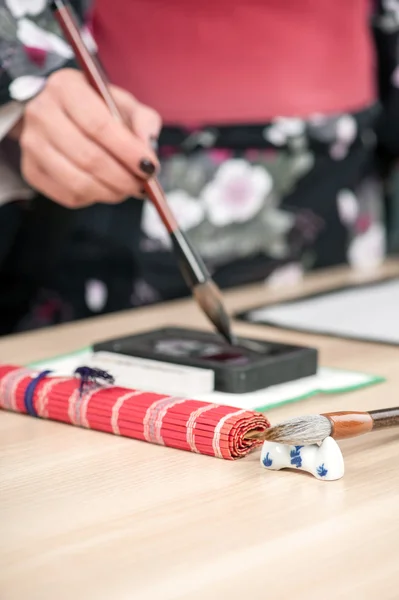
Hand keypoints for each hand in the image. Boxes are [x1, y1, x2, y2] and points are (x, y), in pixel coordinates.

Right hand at [16, 69, 160, 207]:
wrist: (61, 115)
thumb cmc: (98, 109)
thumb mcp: (123, 104)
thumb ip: (143, 121)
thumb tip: (147, 148)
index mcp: (65, 88)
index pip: (98, 125)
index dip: (127, 151)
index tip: (150, 167)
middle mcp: (41, 113)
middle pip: (88, 157)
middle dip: (122, 177)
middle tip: (142, 185)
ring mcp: (32, 144)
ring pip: (78, 182)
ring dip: (110, 192)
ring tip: (127, 189)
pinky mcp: (31, 171)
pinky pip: (68, 195)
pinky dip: (94, 198)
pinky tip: (104, 188)